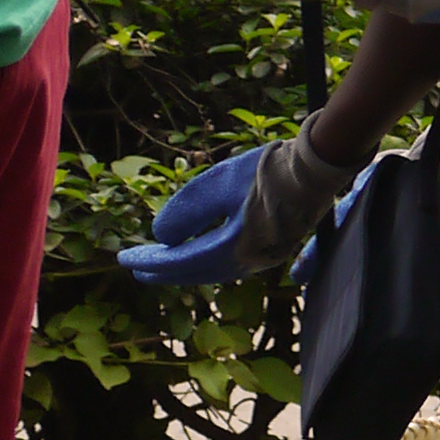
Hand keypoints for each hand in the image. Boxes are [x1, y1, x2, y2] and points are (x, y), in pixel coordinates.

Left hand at [120, 128, 360, 286]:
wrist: (316, 167)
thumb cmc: (267, 171)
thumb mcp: (218, 183)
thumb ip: (185, 211)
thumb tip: (160, 236)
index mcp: (235, 247)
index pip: (182, 261)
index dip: (151, 261)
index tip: (124, 260)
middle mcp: (250, 261)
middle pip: (197, 272)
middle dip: (165, 270)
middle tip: (137, 268)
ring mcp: (266, 256)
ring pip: (215, 270)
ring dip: (186, 267)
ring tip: (164, 261)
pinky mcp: (275, 247)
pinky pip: (231, 263)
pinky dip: (207, 261)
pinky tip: (200, 252)